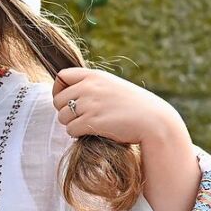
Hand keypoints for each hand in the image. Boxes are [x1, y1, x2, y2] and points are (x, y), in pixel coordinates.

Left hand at [52, 68, 184, 145]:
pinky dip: (77, 134)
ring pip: (62, 117)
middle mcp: (89, 87)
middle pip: (57, 99)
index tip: (67, 99)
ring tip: (86, 125)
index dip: (59, 89)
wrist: (153, 120)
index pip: (62, 76)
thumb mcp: (113, 86)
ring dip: (71, 124)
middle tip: (78, 117)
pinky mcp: (92, 122)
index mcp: (94, 75)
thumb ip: (94, 86)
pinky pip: (70, 130)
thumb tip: (72, 94)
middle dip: (65, 110)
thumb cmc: (136, 106)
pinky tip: (90, 132)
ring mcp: (90, 104)